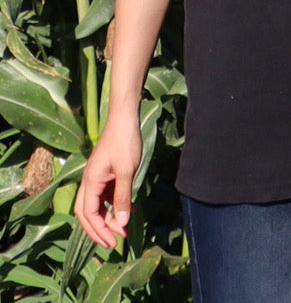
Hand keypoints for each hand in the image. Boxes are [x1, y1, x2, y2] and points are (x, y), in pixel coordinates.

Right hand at [75, 111, 142, 247]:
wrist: (125, 119)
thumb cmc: (125, 142)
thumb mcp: (127, 171)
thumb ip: (123, 197)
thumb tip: (122, 223)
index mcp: (90, 182)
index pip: (88, 214)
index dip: (99, 230)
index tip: (113, 241)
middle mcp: (90, 182)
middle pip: (88, 213)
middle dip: (100, 229)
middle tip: (116, 242)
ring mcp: (98, 178)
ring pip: (98, 205)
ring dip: (110, 218)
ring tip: (125, 228)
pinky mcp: (107, 173)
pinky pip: (107, 195)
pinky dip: (116, 204)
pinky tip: (131, 208)